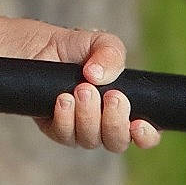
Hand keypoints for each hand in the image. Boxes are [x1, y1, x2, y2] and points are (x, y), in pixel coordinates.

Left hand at [23, 21, 161, 153]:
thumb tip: (98, 77)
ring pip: (91, 139)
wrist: (39, 47)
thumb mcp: (101, 42)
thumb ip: (111, 55)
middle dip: (115, 121)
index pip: (144, 135)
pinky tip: (63, 99)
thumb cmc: (76, 47)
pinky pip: (64, 135)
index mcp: (125, 108)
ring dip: (89, 116)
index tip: (138, 124)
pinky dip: (66, 118)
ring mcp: (80, 130)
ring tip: (82, 89)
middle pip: (117, 142)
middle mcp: (104, 125)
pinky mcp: (56, 129)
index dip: (146, 136)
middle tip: (111, 95)